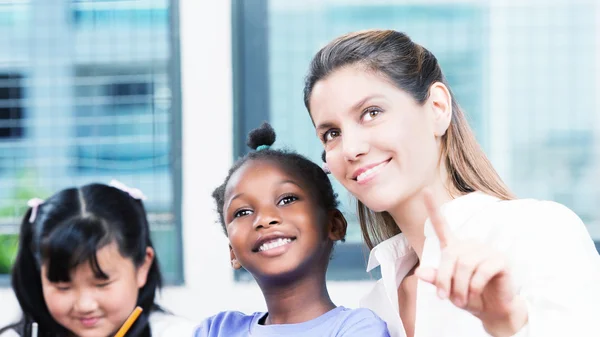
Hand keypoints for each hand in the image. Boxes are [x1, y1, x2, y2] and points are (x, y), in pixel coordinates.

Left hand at [415, 191, 527, 336]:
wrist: (494, 311)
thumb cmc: (469, 297)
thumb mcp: (448, 290)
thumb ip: (435, 279)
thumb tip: (419, 271)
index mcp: (455, 248)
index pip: (442, 225)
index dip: (433, 208)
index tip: (425, 191)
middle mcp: (470, 245)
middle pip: (450, 256)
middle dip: (444, 280)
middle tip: (444, 298)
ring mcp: (486, 251)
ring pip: (464, 265)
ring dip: (460, 287)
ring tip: (461, 300)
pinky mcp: (500, 260)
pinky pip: (481, 271)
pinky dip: (474, 287)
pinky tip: (474, 295)